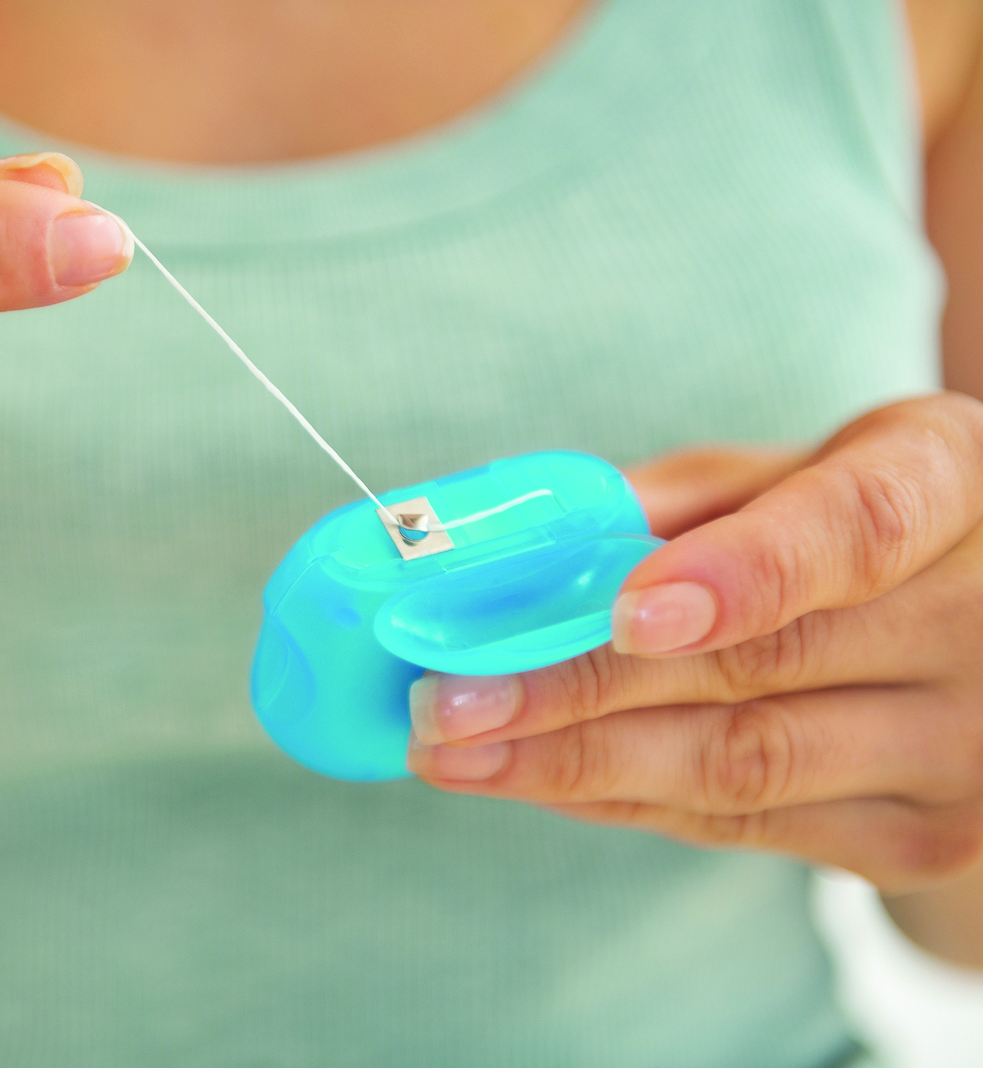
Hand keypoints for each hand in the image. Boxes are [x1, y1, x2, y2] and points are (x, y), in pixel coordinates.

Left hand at [407, 394, 982, 893]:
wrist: (981, 641)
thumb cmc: (845, 524)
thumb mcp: (783, 474)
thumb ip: (667, 503)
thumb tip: (503, 549)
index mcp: (953, 483)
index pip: (856, 527)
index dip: (740, 572)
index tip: (623, 611)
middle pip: (759, 668)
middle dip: (575, 688)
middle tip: (442, 697)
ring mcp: (965, 749)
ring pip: (739, 765)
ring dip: (570, 762)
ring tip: (448, 748)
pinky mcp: (920, 838)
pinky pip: (740, 826)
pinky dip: (616, 798)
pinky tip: (526, 775)